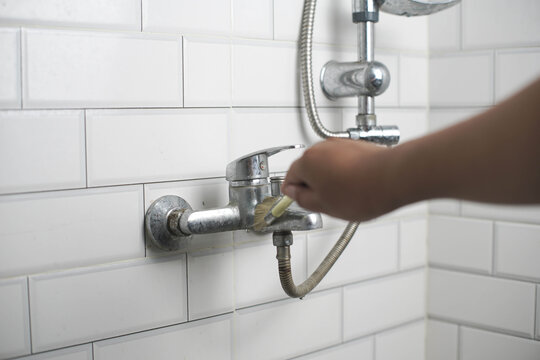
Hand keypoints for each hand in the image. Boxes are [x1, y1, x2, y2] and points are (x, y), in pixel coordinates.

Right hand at [282, 138, 398, 221]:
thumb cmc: (361, 192)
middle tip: (323, 202)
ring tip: (343, 196)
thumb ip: (303, 199)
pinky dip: (344, 172)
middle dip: (313, 184)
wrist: (392, 178)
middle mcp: (321, 148)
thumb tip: (294, 193)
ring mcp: (340, 144)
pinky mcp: (356, 146)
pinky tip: (355, 187)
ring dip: (329, 177)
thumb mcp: (324, 206)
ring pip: (326, 163)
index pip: (289, 177)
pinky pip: (342, 160)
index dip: (292, 191)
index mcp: (307, 162)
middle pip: (308, 167)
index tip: (296, 199)